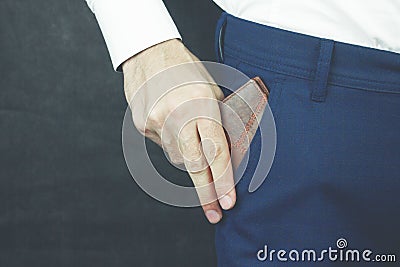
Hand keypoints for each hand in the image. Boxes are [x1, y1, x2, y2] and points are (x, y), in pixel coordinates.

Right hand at [122, 39, 235, 223]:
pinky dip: (174, 143)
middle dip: (207, 191)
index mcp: (201, 102)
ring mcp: (155, 121)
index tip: (228, 201)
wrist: (149, 53)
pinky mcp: (142, 125)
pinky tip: (173, 125)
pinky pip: (164, 146)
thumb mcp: (213, 91)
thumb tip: (227, 158)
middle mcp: (176, 114)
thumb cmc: (187, 71)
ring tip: (189, 133)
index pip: (215, 150)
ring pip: (179, 158)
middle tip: (216, 212)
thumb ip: (220, 124)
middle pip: (194, 164)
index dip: (223, 179)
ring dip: (191, 157)